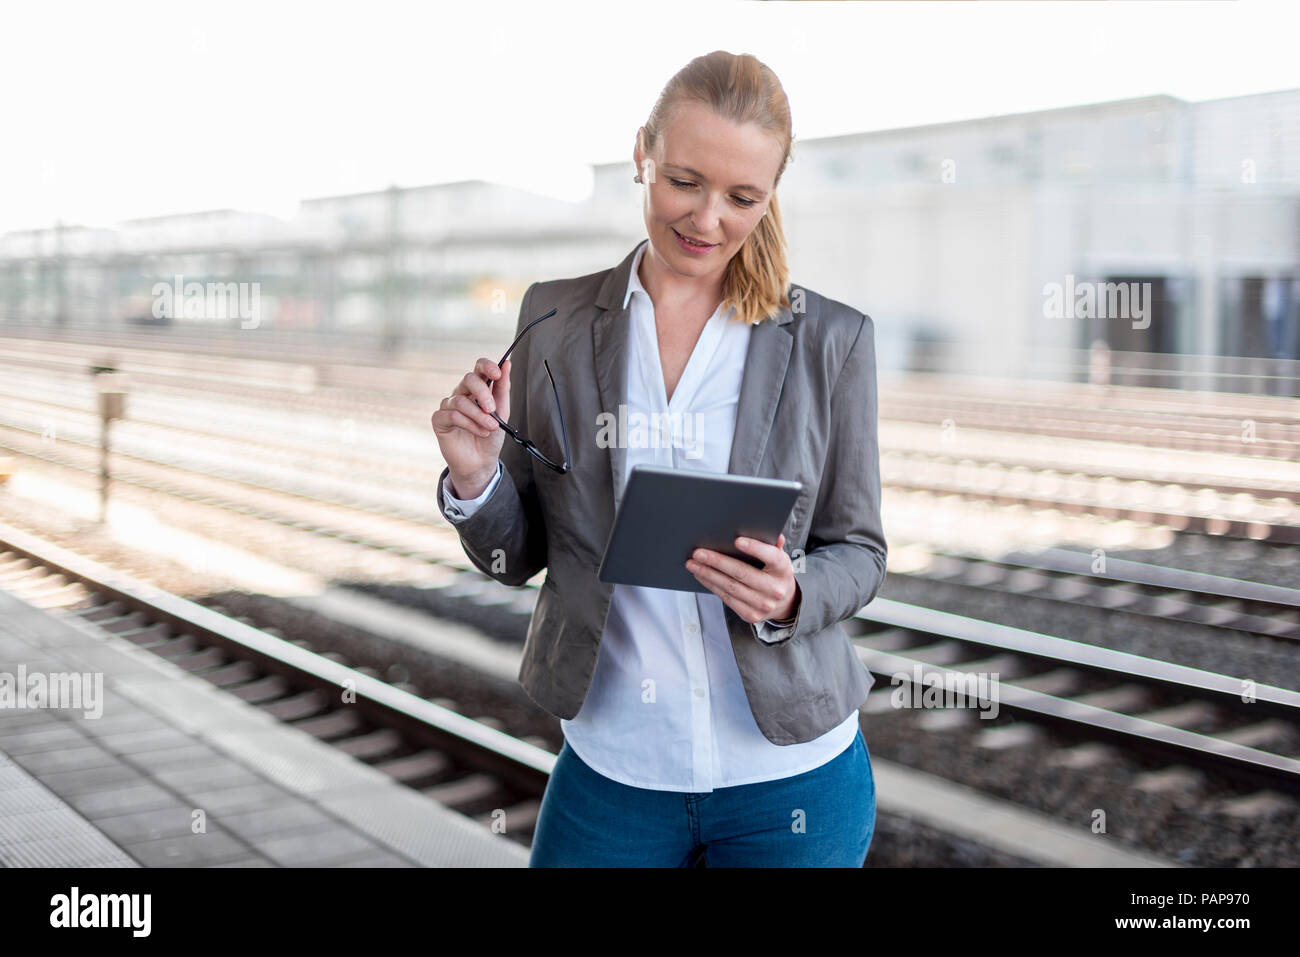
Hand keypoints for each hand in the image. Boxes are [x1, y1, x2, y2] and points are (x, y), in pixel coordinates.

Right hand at [431, 357, 511, 496]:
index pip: (478, 367)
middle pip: (468, 379)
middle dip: (483, 393)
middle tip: (492, 409)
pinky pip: (452, 415)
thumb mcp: (502, 411)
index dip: (487, 366)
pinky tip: (480, 432)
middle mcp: (461, 393)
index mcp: (477, 388)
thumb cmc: (491, 435)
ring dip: (479, 415)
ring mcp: (448, 406)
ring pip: (461, 400)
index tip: (497, 374)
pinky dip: (469, 424)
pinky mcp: (439, 420)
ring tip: (490, 427)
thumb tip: (507, 363)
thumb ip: (503, 387)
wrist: (481, 461)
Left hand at [685, 533, 799, 624]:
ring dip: (708, 574)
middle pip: (742, 573)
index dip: (755, 548)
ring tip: (693, 564)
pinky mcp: (750, 614)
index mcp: (783, 569)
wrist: (784, 603)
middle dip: (717, 562)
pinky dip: (711, 585)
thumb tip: (767, 530)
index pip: (771, 557)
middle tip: (699, 553)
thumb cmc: (775, 573)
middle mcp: (775, 589)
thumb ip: (773, 544)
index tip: (737, 540)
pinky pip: (727, 598)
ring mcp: (762, 604)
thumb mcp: (779, 557)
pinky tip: (701, 576)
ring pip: (730, 587)